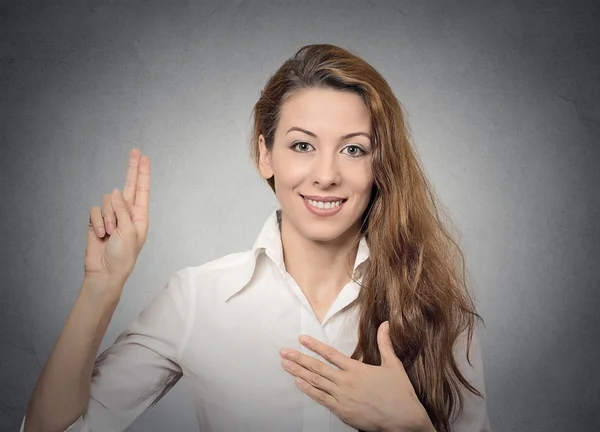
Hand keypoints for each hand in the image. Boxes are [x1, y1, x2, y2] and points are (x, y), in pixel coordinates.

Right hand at [84, 148, 150, 290]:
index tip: (144, 157)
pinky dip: (98, 221)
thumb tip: (115, 192)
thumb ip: (123, 209)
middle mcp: (126, 214)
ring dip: (108, 216)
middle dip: (131, 169)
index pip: (141, 190)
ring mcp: (111, 216)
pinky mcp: (97, 221)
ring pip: (107, 200)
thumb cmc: (122, 256)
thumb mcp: (129, 231)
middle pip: (128, 186)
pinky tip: (101, 234)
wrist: (104, 272)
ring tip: (110, 233)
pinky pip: (95, 210)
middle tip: (135, 151)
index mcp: (140, 217)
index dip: (142, 173)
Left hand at [279, 321, 434, 431]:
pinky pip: (321, 399)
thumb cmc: (400, 393)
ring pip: (316, 383)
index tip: (301, 339)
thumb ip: (385, 344)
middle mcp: (346, 382)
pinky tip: (299, 384)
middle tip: (283, 352)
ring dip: (298, 373)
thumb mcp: (393, 365)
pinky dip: (309, 391)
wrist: (404, 419)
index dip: (314, 345)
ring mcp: (342, 397)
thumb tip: (384, 324)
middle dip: (298, 359)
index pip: (330, 354)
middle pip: (317, 368)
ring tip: (285, 366)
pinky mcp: (342, 411)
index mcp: (357, 369)